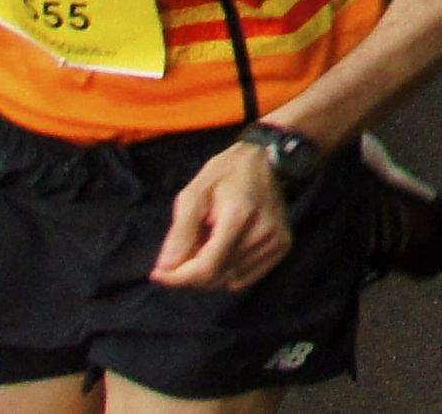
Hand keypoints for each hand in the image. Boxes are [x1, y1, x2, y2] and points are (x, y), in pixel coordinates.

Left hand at [153, 141, 295, 291]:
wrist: (266, 161)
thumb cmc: (224, 173)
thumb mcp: (193, 194)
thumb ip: (180, 232)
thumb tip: (165, 268)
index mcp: (239, 215)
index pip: (206, 267)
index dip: (178, 277)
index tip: (158, 273)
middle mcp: (262, 233)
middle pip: (216, 277)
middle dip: (190, 273)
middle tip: (182, 252)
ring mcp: (276, 242)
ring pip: (229, 281)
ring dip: (209, 272)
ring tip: (207, 244)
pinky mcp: (282, 247)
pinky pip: (244, 279)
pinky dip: (227, 273)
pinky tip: (224, 250)